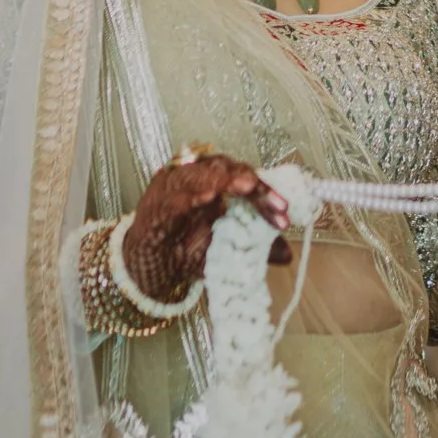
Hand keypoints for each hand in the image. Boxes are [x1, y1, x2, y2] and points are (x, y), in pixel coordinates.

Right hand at [125, 154, 291, 299]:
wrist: (151, 268)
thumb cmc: (185, 249)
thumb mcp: (226, 248)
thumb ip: (254, 246)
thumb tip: (286, 253)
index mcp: (215, 183)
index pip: (245, 177)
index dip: (266, 192)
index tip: (284, 211)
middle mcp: (195, 178)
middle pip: (227, 169)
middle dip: (253, 184)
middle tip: (274, 202)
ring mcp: (174, 187)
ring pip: (201, 173)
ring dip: (226, 180)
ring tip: (247, 186)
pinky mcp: (156, 204)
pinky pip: (175, 196)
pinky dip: (192, 196)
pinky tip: (208, 198)